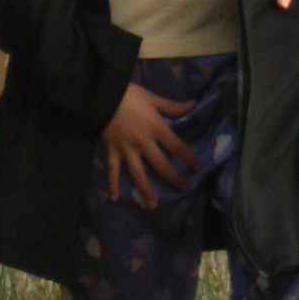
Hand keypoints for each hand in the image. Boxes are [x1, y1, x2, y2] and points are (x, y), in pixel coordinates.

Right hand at [102, 80, 197, 206]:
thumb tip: (193, 105)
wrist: (102, 94)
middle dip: (173, 177)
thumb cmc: (129, 94)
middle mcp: (143, 143)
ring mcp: (126, 149)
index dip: (187, 157)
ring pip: (138, 173)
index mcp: (155, 128)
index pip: (176, 146)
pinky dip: (112, 184)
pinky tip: (114, 198)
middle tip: (183, 188)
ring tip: (153, 205)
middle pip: (161, 164)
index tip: (196, 167)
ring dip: (146, 190)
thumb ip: (172, 106)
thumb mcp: (152, 98)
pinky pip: (112, 170)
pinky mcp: (112, 151)